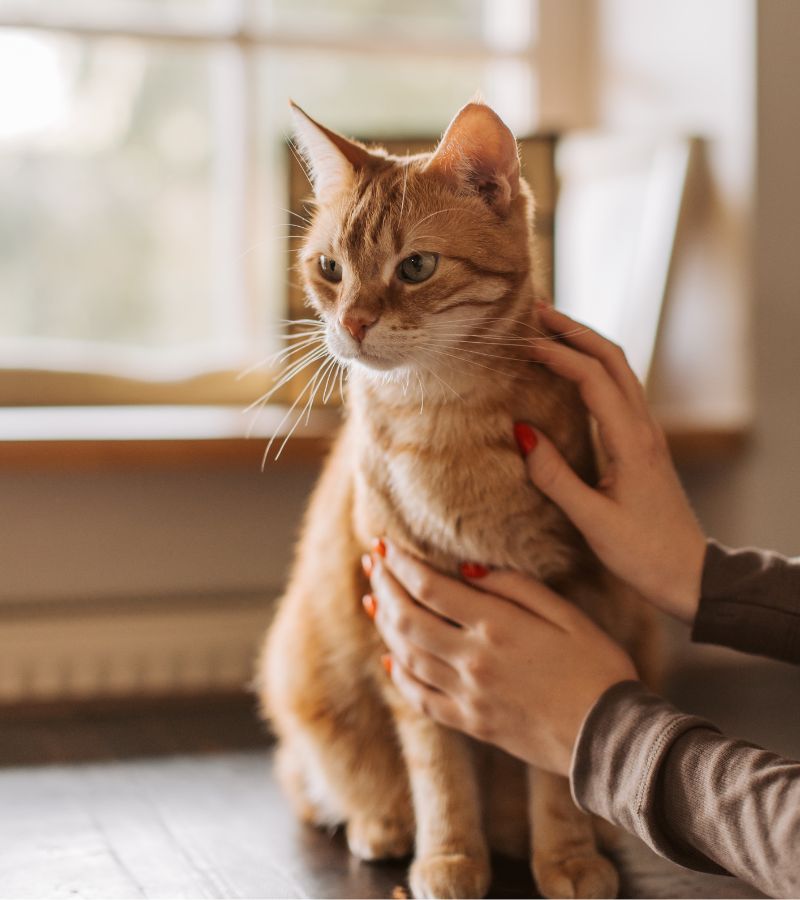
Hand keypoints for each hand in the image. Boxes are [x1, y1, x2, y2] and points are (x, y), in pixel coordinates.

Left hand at [365, 540, 637, 776]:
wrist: (611, 738)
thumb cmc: (597, 667)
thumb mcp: (566, 614)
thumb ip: (515, 587)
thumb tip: (466, 567)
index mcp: (497, 627)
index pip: (430, 587)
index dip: (400, 564)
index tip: (385, 544)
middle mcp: (473, 661)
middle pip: (407, 618)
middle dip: (383, 587)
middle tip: (372, 563)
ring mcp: (468, 695)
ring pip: (406, 655)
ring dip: (383, 624)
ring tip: (372, 600)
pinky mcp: (471, 724)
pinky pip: (420, 699)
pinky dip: (399, 677)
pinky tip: (390, 659)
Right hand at [523, 305, 706, 622]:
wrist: (689, 572)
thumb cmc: (643, 553)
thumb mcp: (592, 521)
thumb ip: (554, 477)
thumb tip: (521, 431)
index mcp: (631, 442)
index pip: (593, 378)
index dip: (557, 354)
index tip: (521, 344)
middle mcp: (643, 428)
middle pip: (613, 358)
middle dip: (575, 329)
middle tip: (535, 311)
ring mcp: (646, 433)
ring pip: (619, 369)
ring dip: (585, 343)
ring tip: (548, 329)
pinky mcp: (642, 444)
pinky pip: (619, 389)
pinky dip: (592, 368)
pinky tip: (570, 373)